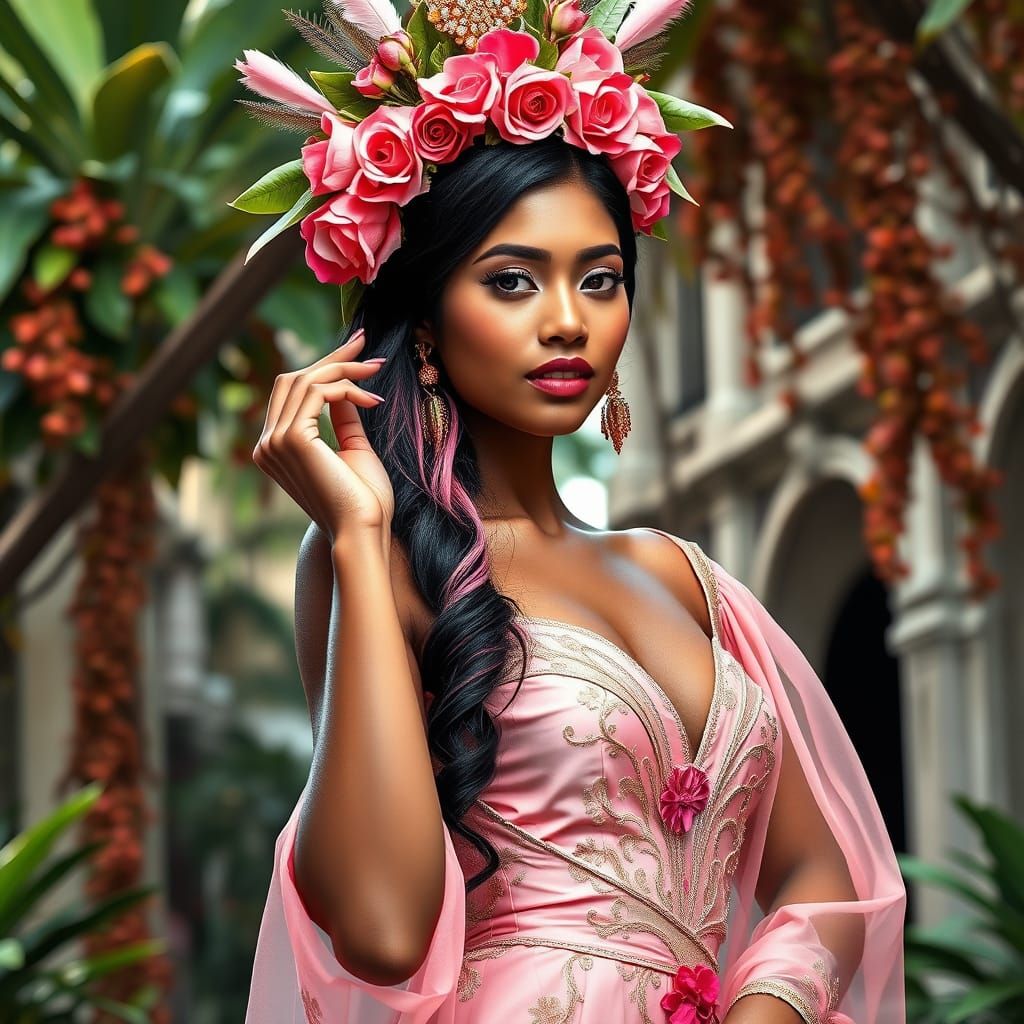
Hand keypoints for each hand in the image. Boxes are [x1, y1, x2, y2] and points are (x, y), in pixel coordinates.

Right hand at [252, 328, 393, 541]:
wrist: (364, 530)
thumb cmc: (364, 500)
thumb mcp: (353, 450)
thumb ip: (343, 419)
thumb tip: (345, 389)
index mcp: (275, 448)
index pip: (291, 393)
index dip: (323, 367)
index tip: (356, 351)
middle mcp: (267, 444)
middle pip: (292, 379)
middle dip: (332, 358)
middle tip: (365, 342)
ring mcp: (274, 441)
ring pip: (305, 380)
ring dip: (345, 369)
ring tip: (376, 369)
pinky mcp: (292, 439)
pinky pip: (318, 393)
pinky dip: (347, 387)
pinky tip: (372, 398)